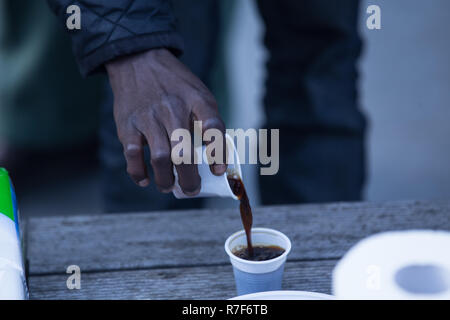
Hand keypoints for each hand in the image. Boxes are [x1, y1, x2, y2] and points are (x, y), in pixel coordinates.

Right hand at [105, 48, 226, 195]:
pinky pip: (132, 153)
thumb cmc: (175, 86)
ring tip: (169, 187)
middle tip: (191, 190)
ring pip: (159, 157)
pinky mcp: (128, 123)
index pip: (213, 127)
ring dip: (165, 179)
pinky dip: (138, 172)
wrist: (139, 61)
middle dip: (189, 178)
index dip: (218, 152)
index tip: (218, 171)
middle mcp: (173, 108)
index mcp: (197, 100)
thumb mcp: (199, 94)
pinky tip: (145, 179)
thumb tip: (216, 161)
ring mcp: (149, 116)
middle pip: (183, 151)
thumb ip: (208, 122)